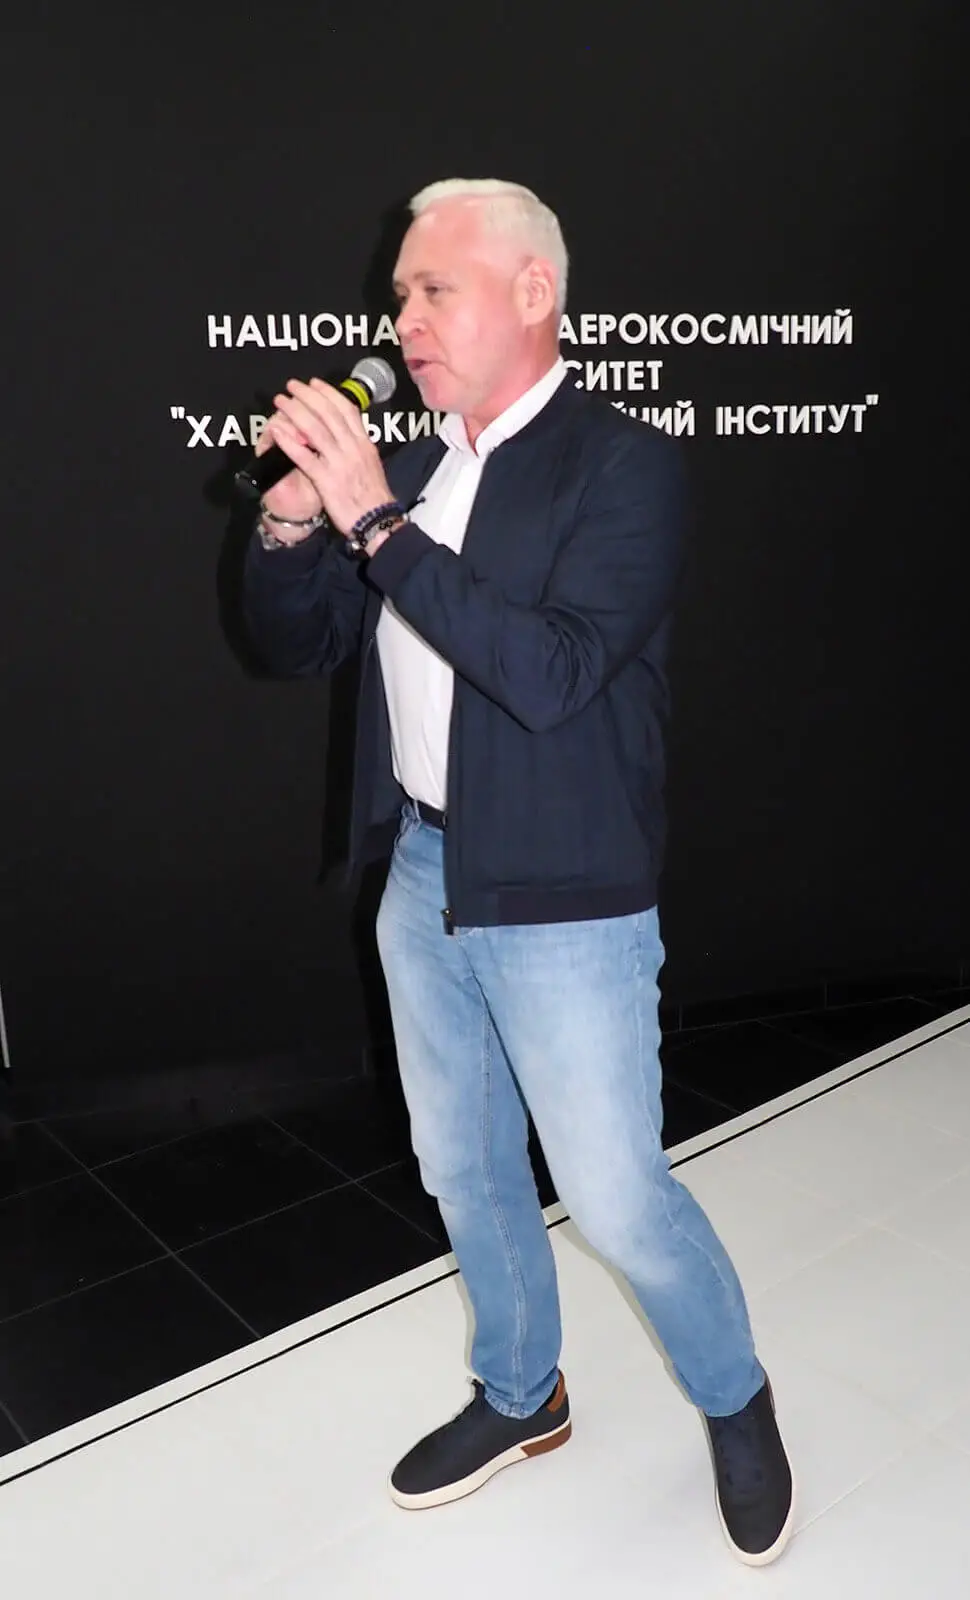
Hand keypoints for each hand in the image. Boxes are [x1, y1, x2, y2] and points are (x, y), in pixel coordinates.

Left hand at [264, 378, 395, 537]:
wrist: (377, 521)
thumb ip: (359, 446)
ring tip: (281, 401)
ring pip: (314, 429)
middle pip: (328, 413)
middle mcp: (352, 448)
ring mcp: (339, 463)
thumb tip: (349, 432)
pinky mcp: (326, 480)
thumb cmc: (374, 497)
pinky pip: (304, 457)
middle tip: (292, 386)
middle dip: (307, 396)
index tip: (315, 384)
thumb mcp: (371, 464)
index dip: (328, 393)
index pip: (347, 410)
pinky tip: (277, 431)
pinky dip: (289, 442)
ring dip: (295, 411)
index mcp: (364, 443)